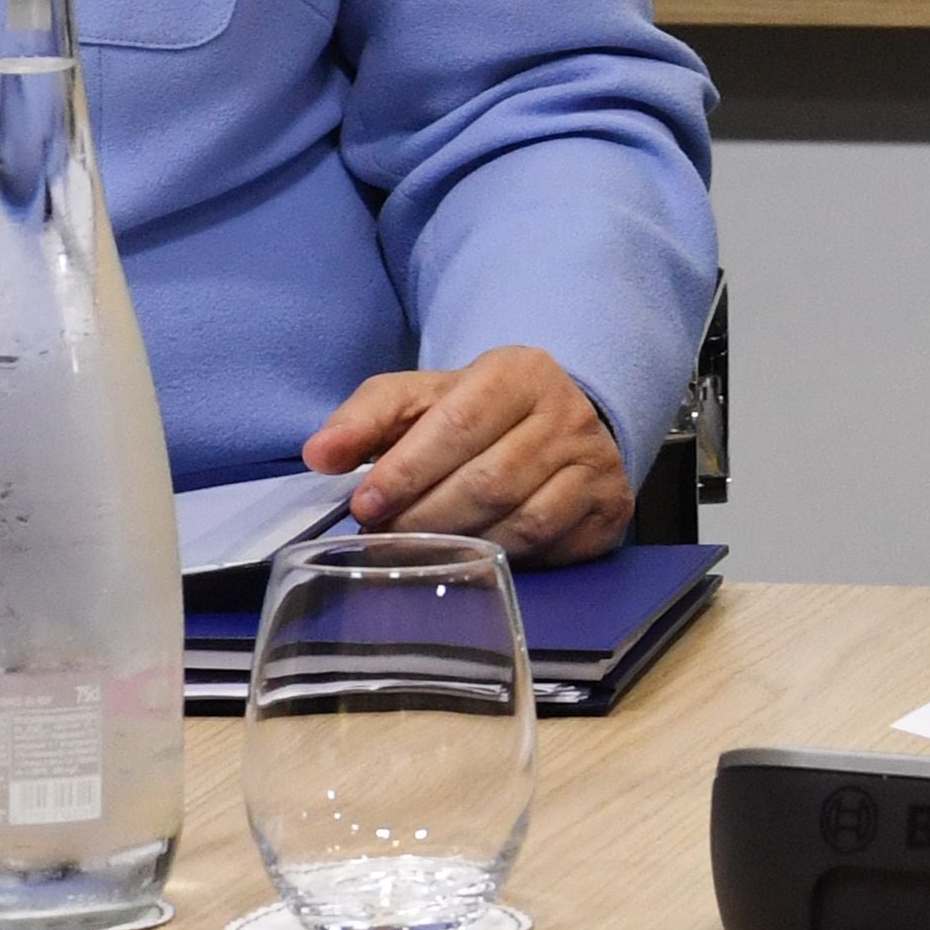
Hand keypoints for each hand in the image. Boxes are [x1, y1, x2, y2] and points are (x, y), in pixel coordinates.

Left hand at [302, 344, 632, 563]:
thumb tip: (320, 453)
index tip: (364, 504)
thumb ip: (368, 418)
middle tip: (382, 538)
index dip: (407, 469)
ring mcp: (593, 461)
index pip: (459, 422)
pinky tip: (468, 558)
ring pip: (519, 518)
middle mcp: (565, 412)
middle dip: (425, 515)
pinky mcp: (609, 506)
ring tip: (416, 551)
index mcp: (518, 371)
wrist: (556, 425)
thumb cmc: (476, 414)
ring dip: (457, 543)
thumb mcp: (420, 400)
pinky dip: (499, 557)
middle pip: (488, 478)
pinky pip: (548, 545)